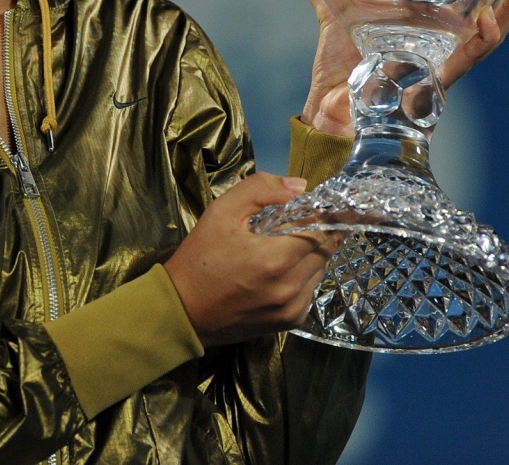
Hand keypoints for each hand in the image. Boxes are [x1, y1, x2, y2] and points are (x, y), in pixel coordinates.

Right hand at [163, 172, 338, 346]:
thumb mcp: (221, 212)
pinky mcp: (289, 322)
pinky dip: (305, 275)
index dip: (323, 215)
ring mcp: (291, 309)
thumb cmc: (200, 258)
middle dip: (321, 232)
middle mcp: (289, 287)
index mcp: (275, 259)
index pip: (321, 230)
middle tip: (305, 220)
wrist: (183, 311)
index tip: (321, 206)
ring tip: (290, 243)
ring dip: (314, 254)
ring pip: (321, 271)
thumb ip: (260, 189)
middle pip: (325, 251)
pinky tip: (284, 268)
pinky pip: (310, 291)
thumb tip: (299, 186)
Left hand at [298, 0, 508, 137]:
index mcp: (428, 29)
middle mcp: (443, 47)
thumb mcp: (334, 15)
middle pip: (492, 17)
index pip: (472, 1)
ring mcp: (443, 65)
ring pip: (489, 37)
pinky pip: (465, 62)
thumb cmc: (337, 68)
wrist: (327, 108)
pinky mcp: (435, 82)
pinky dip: (481, 41)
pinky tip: (491, 21)